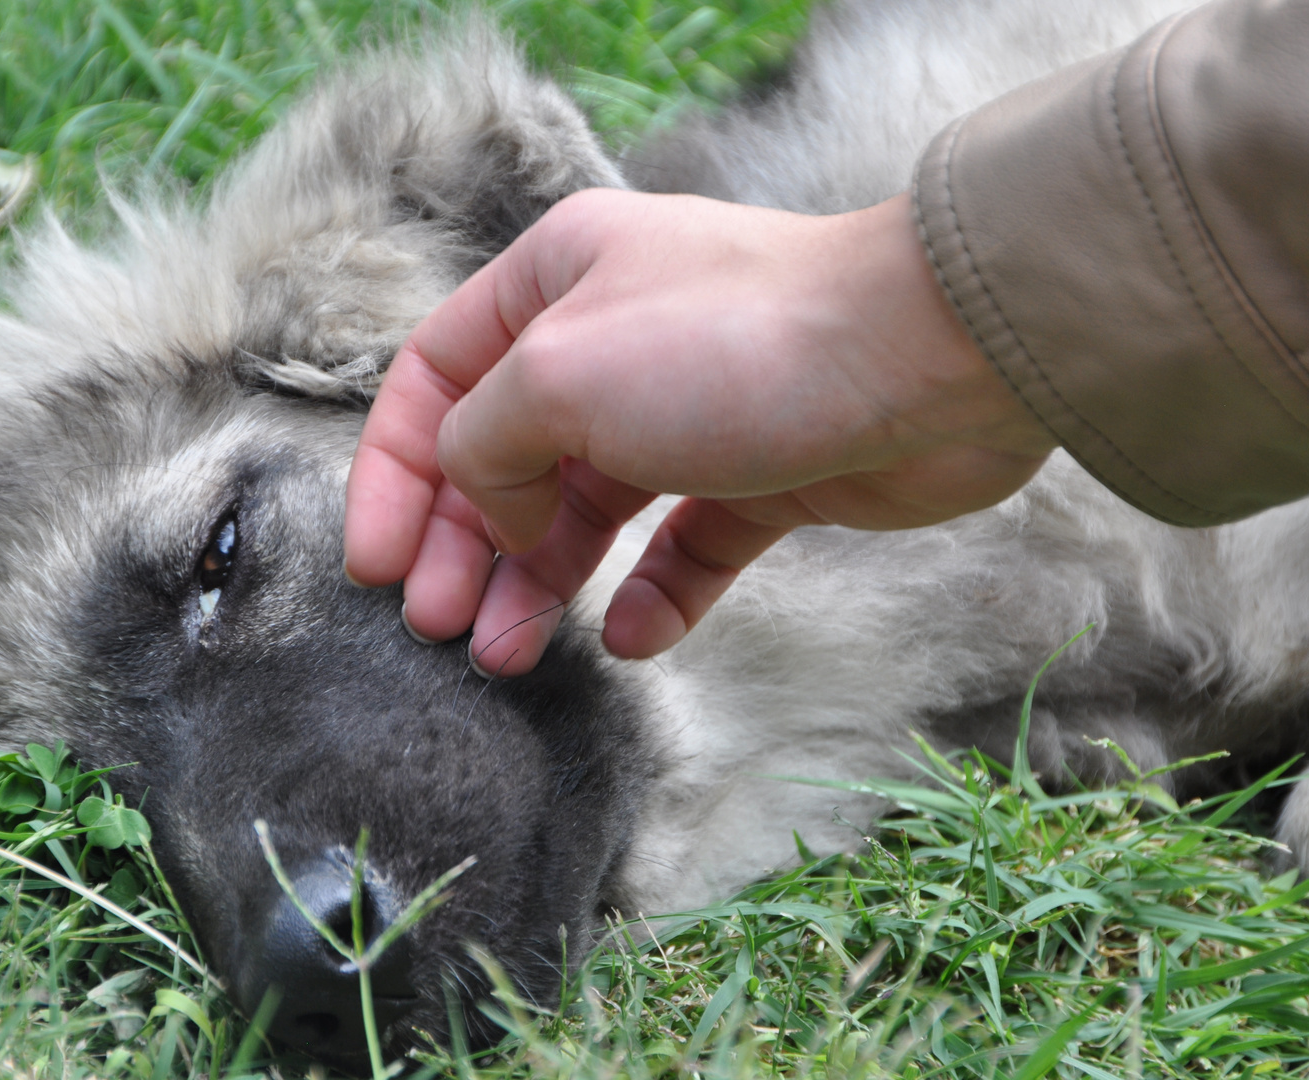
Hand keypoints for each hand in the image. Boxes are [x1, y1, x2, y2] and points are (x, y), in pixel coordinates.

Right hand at [344, 188, 1054, 675]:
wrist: (931, 363)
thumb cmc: (736, 343)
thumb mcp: (560, 374)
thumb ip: (486, 442)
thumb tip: (493, 506)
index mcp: (555, 284)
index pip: (437, 381)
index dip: (395, 476)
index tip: (377, 569)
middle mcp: (615, 341)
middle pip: (507, 456)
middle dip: (467, 545)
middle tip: (444, 632)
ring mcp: (691, 411)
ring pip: (588, 510)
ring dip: (542, 582)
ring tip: (513, 655)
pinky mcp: (763, 477)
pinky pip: (684, 547)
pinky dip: (653, 594)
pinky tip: (633, 637)